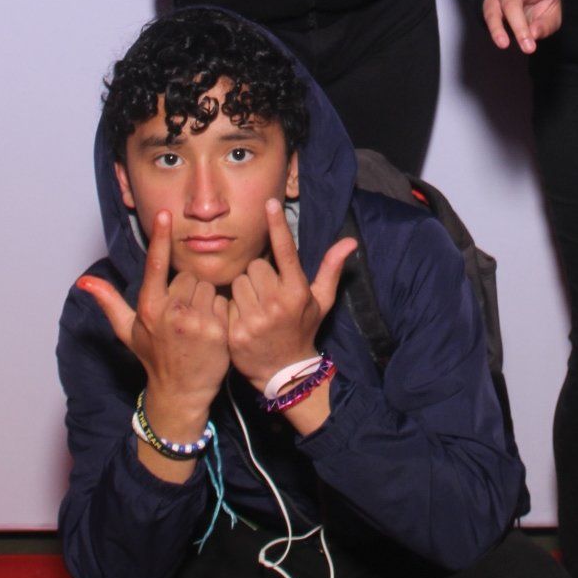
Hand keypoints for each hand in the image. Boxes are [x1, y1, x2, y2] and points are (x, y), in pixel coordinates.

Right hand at [78, 211, 229, 435]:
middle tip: (184, 316)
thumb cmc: (154, 356)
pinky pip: (223, 301)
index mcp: (148, 308)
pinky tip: (212, 331)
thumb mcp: (128, 330)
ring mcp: (194, 322)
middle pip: (189, 277)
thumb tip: (84, 281)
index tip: (164, 213)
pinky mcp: (216, 330)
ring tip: (196, 324)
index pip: (156, 265)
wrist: (181, 392)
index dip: (160, 238)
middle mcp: (170, 313)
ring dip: (205, 301)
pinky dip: (220, 312)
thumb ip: (109, 302)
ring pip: (207, 287)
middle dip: (188, 291)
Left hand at [227, 199, 357, 389]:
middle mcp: (276, 304)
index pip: (285, 251)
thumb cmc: (303, 329)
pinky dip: (232, 308)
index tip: (270, 203)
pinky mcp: (235, 331)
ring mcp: (255, 319)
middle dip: (258, 276)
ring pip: (238, 282)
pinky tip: (243, 321)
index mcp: (297, 291)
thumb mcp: (321, 301)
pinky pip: (227, 302)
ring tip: (255, 308)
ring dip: (244, 291)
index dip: (278, 225)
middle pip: (254, 266)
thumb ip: (331, 269)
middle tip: (267, 294)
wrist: (284, 374)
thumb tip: (350, 241)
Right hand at [482, 0, 569, 53]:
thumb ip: (545, 26)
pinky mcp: (491, 5)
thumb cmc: (539, 13)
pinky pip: (493, 17)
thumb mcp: (551, 20)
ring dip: (516, 22)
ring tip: (525, 43)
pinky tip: (503, 42)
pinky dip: (498, 31)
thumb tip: (533, 33)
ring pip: (508, 3)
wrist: (518, 18)